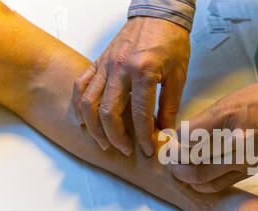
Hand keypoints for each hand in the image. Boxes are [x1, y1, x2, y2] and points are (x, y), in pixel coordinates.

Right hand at [72, 17, 189, 155]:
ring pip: (89, 102)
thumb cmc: (171, 42)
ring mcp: (105, 65)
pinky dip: (79, 105)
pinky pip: (81, 86)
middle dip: (116, 137)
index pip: (140, 114)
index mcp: (143, 72)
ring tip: (104, 143)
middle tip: (125, 150)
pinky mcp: (98, 62)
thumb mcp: (178, 75)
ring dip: (94, 127)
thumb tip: (164, 130)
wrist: (158, 14)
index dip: (143, 136)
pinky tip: (84, 120)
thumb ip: (169, 105)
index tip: (147, 149)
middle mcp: (119, 69)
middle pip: (108, 112)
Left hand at [170, 79, 257, 192]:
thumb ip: (206, 118)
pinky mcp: (249, 171)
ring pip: (202, 177)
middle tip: (169, 158)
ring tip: (179, 169)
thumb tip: (184, 134)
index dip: (174, 140)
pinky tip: (197, 177)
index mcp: (227, 116)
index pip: (187, 135)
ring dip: (184, 175)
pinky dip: (202, 184)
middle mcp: (233, 141)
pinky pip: (219, 184)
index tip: (171, 140)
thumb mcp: (231, 98)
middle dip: (174, 161)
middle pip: (191, 160)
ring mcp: (242, 159)